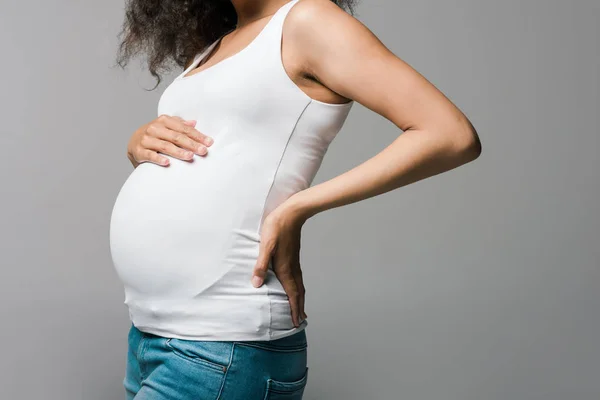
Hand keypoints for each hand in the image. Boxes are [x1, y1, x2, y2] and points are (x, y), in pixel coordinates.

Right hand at [126, 114, 213, 167]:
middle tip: (203, 151)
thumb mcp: (167, 126)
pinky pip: (150, 155)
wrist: (133, 143)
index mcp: (164, 121)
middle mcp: (154, 128)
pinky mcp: (139, 151)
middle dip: (191, 144)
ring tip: (190, 157)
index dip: (197, 135)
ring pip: (165, 146)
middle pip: (176, 137)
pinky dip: (158, 159)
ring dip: (178, 152)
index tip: (209, 142)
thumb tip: (194, 123)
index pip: (184, 129)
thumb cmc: (156, 135)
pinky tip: (167, 163)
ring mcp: (146, 139)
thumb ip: (180, 124)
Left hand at [251, 204, 307, 327]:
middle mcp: (291, 268)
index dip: (294, 308)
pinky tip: (294, 286)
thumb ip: (260, 265)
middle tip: (300, 320)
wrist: (291, 213)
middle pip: (298, 292)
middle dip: (299, 307)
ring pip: (299, 285)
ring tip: (300, 307)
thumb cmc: (276, 227)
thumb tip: (256, 285)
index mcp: (284, 268)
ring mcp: (293, 262)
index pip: (292, 294)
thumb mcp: (265, 245)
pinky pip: (297, 277)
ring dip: (300, 298)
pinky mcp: (293, 256)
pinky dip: (298, 287)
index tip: (297, 321)